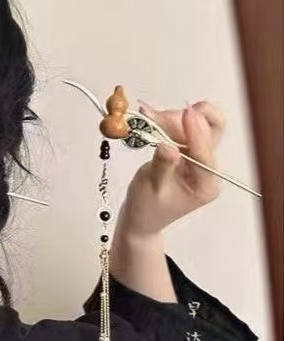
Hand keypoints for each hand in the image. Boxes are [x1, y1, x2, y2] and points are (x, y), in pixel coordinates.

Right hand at [115, 100, 226, 240]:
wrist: (141, 216)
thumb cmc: (147, 209)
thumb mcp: (153, 189)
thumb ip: (162, 166)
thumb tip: (167, 146)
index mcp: (206, 184)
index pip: (205, 153)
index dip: (195, 131)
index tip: (186, 113)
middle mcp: (207, 168)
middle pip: (210, 130)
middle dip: (186, 119)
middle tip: (159, 117)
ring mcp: (198, 156)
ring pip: (196, 124)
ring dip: (172, 118)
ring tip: (149, 118)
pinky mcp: (187, 149)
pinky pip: (182, 128)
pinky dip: (166, 121)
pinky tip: (151, 119)